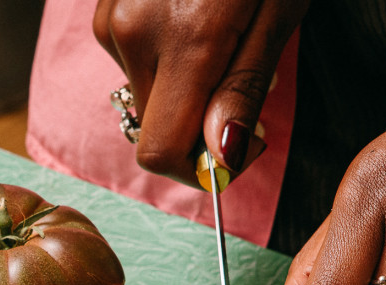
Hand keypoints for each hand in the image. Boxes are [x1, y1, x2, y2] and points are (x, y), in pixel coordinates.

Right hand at [94, 0, 304, 181]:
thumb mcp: (278, 12)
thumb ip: (243, 88)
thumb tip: (222, 158)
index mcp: (185, 41)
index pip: (162, 152)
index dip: (199, 168)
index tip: (241, 151)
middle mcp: (134, 34)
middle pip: (155, 128)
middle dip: (200, 124)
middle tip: (247, 82)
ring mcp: (113, 21)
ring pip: (146, 96)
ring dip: (183, 89)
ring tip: (222, 39)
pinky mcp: (107, 12)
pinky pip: (135, 63)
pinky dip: (166, 59)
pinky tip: (194, 21)